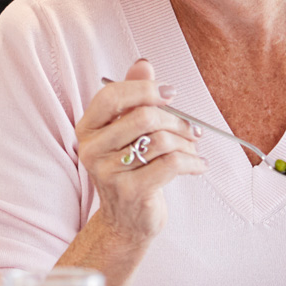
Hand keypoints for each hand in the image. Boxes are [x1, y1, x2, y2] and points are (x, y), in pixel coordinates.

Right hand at [76, 59, 204, 246]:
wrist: (125, 221)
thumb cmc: (130, 170)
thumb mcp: (127, 132)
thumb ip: (133, 96)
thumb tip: (142, 64)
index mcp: (87, 128)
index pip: (111, 96)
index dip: (143, 90)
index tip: (170, 94)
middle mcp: (92, 149)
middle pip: (143, 117)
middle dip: (176, 120)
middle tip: (191, 129)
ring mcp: (108, 172)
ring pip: (160, 140)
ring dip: (186, 143)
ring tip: (193, 150)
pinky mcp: (131, 191)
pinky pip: (171, 164)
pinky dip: (193, 162)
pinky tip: (198, 165)